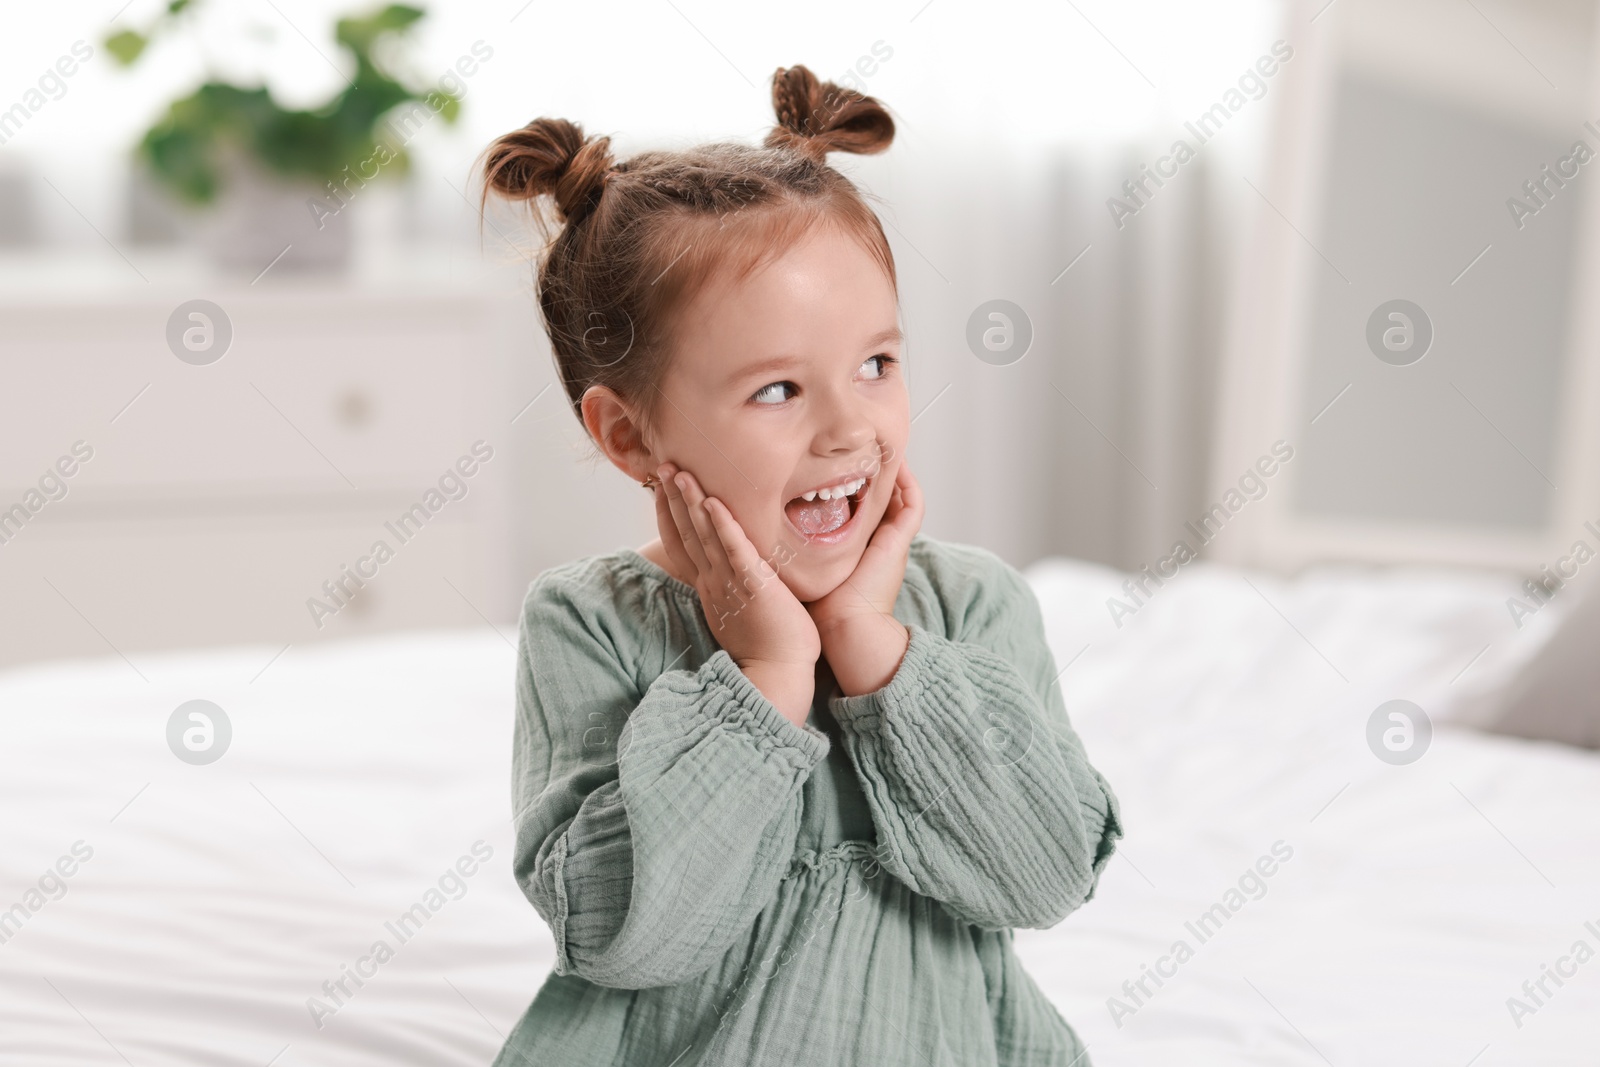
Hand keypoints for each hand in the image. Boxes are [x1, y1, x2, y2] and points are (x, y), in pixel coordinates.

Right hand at [654, 462, 819, 725]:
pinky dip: (724, 526)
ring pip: (705, 536)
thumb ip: (736, 587)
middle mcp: (714, 581)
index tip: (662, 488)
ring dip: (690, 503)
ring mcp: (730, 583)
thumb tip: (739, 571)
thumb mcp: (743, 610)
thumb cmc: (770, 644)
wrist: (778, 675)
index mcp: (711, 586)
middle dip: (673, 499)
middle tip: (663, 466)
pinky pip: (735, 551)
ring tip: (679, 473)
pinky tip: (713, 503)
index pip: (684, 544)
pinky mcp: (753, 586)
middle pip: (688, 533)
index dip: (670, 515)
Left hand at [806, 460, 924, 695]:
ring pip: (902, 496)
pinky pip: (915, 504)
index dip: (854, 485)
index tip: (838, 464)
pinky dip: (910, 482)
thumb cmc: (818, 606)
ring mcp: (893, 541)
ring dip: (894, 471)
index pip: (859, 507)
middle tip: (862, 447)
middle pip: (882, 497)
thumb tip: (757, 529)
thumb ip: (788, 546)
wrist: (842, 626)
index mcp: (857, 548)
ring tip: (884, 445)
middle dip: (874, 472)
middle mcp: (878, 542)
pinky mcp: (901, 542)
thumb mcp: (802, 566)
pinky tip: (899, 464)